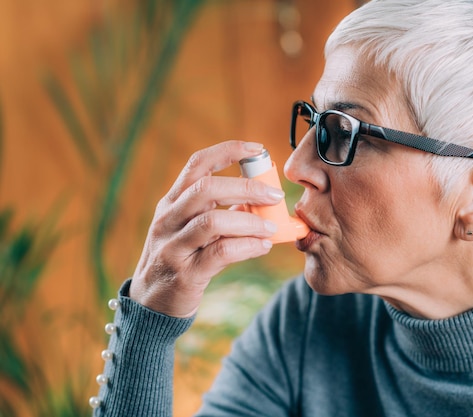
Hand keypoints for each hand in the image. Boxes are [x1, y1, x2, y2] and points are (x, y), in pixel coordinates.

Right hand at [129, 141, 283, 317]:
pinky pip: (219, 253)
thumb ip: (222, 213)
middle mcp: (168, 219)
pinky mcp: (184, 273)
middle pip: (206, 189)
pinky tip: (262, 246)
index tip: (257, 148)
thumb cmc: (180, 259)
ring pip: (212, 221)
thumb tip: (262, 201)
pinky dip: (246, 247)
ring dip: (249, 222)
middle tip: (275, 195)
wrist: (151, 303)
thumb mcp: (192, 230)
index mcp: (172, 202)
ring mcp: (173, 246)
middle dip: (246, 188)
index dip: (228, 151)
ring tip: (272, 228)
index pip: (197, 164)